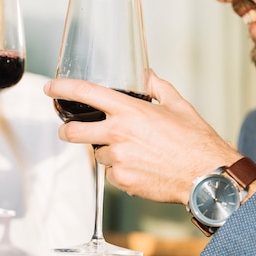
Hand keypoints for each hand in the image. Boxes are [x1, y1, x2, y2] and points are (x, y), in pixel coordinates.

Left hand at [43, 70, 241, 205]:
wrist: (207, 176)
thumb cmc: (195, 141)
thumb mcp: (178, 105)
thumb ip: (157, 87)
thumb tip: (147, 74)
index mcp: (130, 110)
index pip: (86, 93)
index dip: (62, 88)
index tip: (49, 88)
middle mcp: (119, 133)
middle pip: (73, 131)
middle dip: (66, 130)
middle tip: (68, 130)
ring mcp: (118, 159)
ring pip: (98, 154)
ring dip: (108, 153)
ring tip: (136, 153)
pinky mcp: (122, 181)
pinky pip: (111, 174)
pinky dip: (121, 171)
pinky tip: (142, 168)